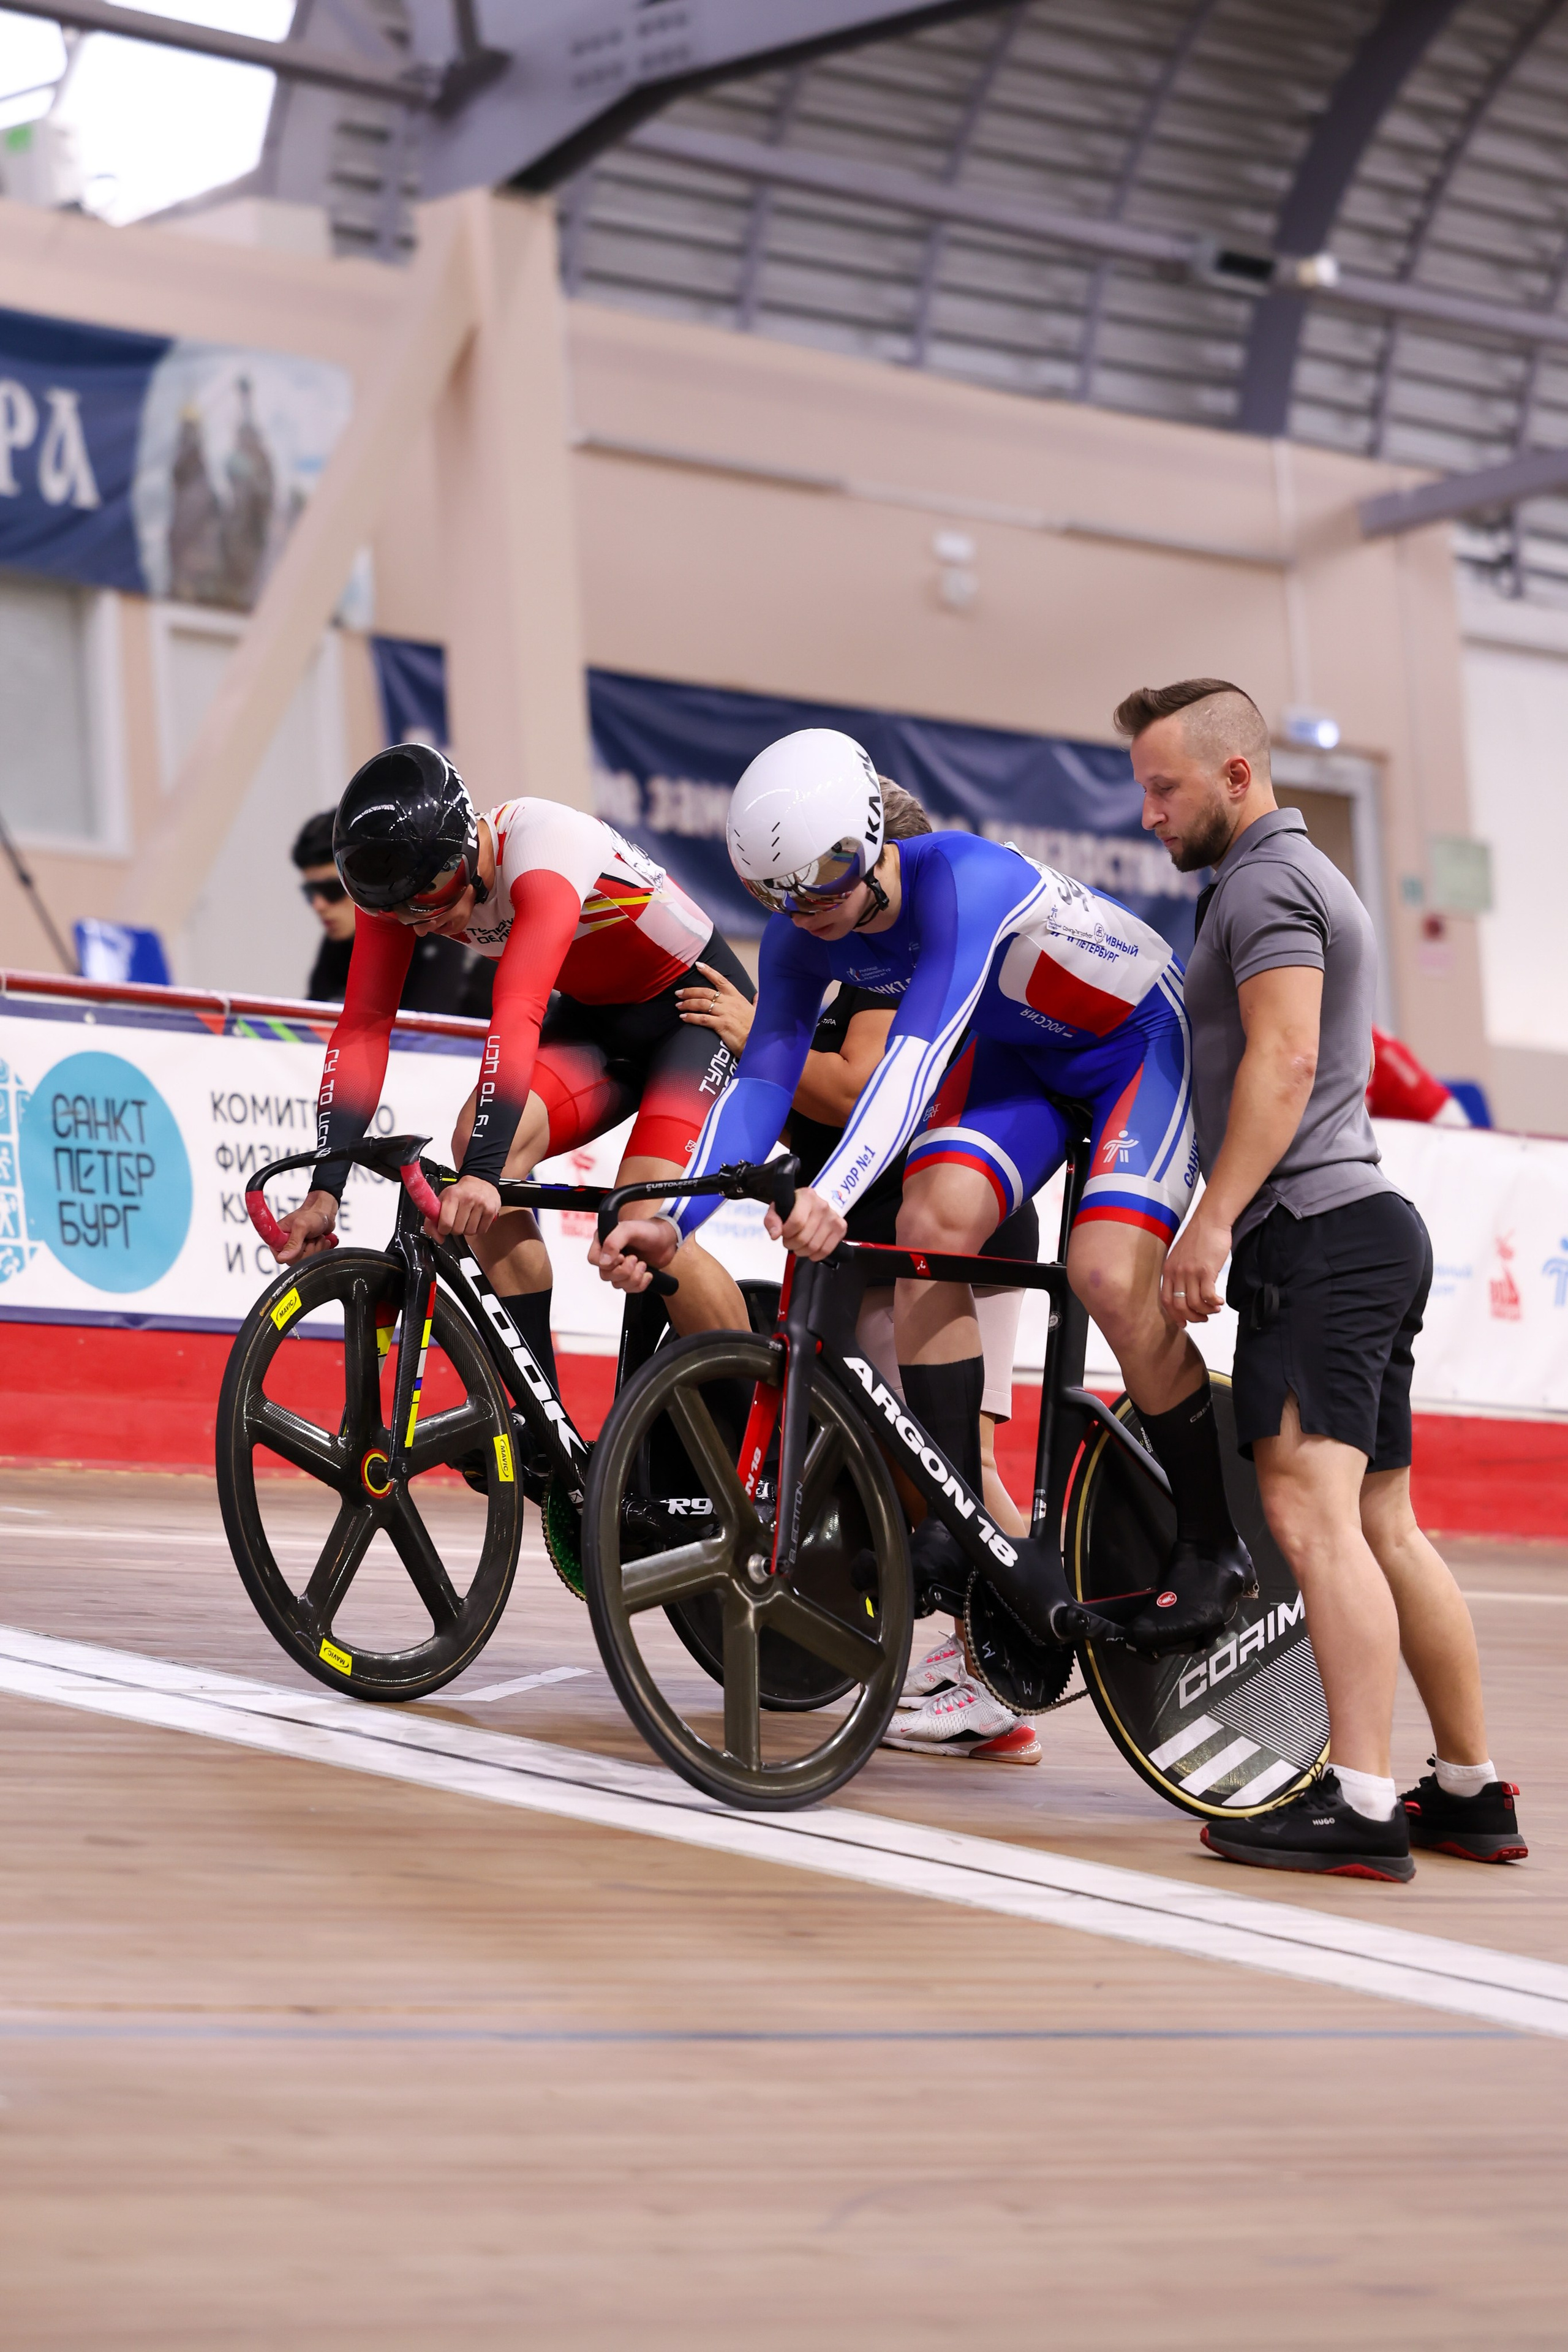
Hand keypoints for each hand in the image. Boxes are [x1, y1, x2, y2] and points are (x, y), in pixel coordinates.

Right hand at [275, 1189, 338, 1264]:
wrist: (325, 1213)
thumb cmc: (312, 1215)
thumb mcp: (301, 1226)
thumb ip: (293, 1242)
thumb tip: (282, 1257)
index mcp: (278, 1237)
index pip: (280, 1257)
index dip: (292, 1254)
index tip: (301, 1242)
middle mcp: (286, 1245)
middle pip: (295, 1261)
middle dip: (308, 1250)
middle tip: (311, 1237)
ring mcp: (297, 1249)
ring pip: (306, 1261)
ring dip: (316, 1248)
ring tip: (317, 1237)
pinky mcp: (307, 1251)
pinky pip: (314, 1259)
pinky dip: (321, 1250)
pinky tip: (321, 1240)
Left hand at [431, 1173, 500, 1242]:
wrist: (480, 1181)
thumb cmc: (460, 1192)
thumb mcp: (442, 1200)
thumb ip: (433, 1220)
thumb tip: (438, 1238)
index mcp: (452, 1196)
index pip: (446, 1223)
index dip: (443, 1229)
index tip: (444, 1226)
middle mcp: (467, 1199)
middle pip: (458, 1230)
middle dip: (455, 1229)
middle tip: (457, 1220)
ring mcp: (481, 1205)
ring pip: (470, 1232)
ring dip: (466, 1229)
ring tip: (467, 1219)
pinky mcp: (491, 1210)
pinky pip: (481, 1231)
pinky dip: (477, 1229)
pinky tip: (475, 1219)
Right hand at [590, 1215, 678, 1292]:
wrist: (668, 1240)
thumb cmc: (649, 1231)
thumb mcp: (629, 1230)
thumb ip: (613, 1242)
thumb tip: (603, 1262)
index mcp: (604, 1241)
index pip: (593, 1259)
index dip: (606, 1262)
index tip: (622, 1255)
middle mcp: (610, 1256)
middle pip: (605, 1275)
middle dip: (624, 1270)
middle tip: (635, 1258)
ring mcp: (620, 1268)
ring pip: (617, 1284)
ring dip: (634, 1277)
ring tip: (643, 1264)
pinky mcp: (631, 1277)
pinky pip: (629, 1290)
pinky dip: (640, 1284)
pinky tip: (648, 1274)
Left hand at [675, 961, 753, 1057]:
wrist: (759, 1043)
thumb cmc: (757, 1029)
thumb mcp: (758, 1011)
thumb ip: (756, 1002)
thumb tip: (758, 996)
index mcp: (737, 997)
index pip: (721, 980)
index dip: (708, 972)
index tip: (698, 965)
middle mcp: (730, 1003)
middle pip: (706, 991)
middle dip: (690, 991)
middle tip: (679, 993)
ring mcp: (725, 1013)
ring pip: (702, 1004)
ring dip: (688, 1003)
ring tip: (678, 1005)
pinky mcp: (721, 1025)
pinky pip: (702, 1019)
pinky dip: (691, 1017)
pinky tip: (683, 1017)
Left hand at [768, 1184, 844, 1261]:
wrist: (813, 1205)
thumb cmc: (795, 1208)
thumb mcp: (778, 1209)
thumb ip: (772, 1220)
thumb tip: (775, 1234)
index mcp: (807, 1196)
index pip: (796, 1222)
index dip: (786, 1233)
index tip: (783, 1233)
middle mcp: (822, 1205)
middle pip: (804, 1237)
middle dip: (792, 1244)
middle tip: (789, 1241)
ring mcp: (833, 1217)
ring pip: (814, 1246)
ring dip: (802, 1251)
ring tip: (798, 1244)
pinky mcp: (840, 1227)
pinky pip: (826, 1250)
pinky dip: (815, 1255)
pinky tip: (810, 1250)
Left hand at [1161, 1200, 1230, 1325]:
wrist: (1210, 1221)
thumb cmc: (1198, 1238)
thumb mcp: (1180, 1256)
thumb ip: (1179, 1273)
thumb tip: (1185, 1292)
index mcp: (1168, 1270)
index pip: (1166, 1300)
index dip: (1175, 1315)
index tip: (1184, 1322)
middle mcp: (1176, 1273)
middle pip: (1179, 1306)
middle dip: (1192, 1317)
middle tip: (1203, 1318)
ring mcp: (1191, 1272)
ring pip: (1194, 1304)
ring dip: (1206, 1311)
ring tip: (1215, 1309)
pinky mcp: (1206, 1271)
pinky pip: (1208, 1296)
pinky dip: (1214, 1303)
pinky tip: (1220, 1302)